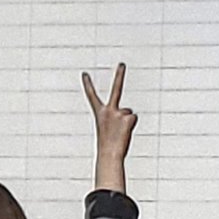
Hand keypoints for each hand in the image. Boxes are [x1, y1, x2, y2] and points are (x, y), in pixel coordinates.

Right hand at [83, 63, 136, 186]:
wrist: (108, 155)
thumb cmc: (107, 146)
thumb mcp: (109, 130)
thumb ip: (117, 118)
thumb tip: (129, 114)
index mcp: (99, 113)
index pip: (92, 96)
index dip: (88, 84)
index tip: (84, 73)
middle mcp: (108, 110)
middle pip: (116, 89)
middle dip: (119, 75)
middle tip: (122, 64)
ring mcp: (119, 113)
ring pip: (128, 113)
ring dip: (126, 123)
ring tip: (119, 134)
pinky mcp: (128, 118)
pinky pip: (133, 119)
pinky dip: (131, 127)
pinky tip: (125, 134)